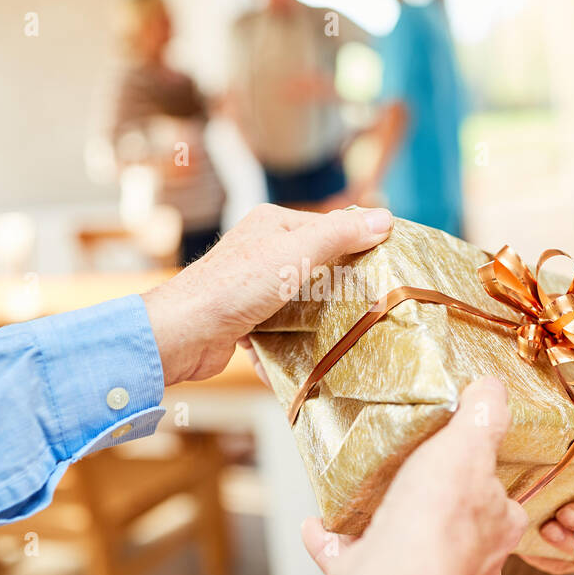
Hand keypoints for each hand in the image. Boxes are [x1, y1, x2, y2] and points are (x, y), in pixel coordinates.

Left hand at [141, 203, 392, 385]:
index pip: (329, 229)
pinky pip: (281, 330)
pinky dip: (293, 343)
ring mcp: (253, 288)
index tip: (389, 266)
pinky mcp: (246, 320)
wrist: (184, 333)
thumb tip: (384, 217)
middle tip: (374, 306)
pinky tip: (310, 356)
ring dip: (318, 321)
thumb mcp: (295, 253)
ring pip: (301, 302)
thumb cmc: (234, 286)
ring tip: (348, 335)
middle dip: (341, 289)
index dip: (359, 246)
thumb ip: (340, 235)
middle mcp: (262, 252)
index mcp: (273, 225)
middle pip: (317, 267)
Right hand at [299, 377, 527, 574]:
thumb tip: (493, 389)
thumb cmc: (441, 517)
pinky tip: (316, 523)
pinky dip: (330, 542)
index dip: (489, 486)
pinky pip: (347, 560)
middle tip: (412, 479)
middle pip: (453, 534)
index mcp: (495, 534)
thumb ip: (485, 415)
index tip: (468, 466)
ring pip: (401, 552)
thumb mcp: (470, 445)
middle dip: (433, 511)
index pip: (504, 508)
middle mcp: (463, 566)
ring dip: (380, 526)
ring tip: (360, 496)